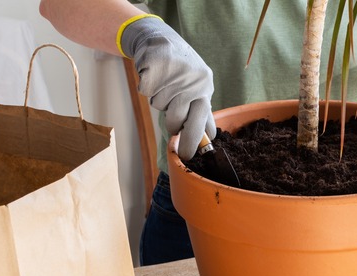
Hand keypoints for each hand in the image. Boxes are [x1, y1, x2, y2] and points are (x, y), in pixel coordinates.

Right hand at [120, 16, 215, 160]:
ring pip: (161, 107)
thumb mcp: (197, 87)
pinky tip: (153, 76)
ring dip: (159, 102)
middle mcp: (193, 81)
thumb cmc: (180, 71)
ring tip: (163, 86)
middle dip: (179, 135)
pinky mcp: (155, 67)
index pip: (204, 120)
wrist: (160, 39)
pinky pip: (147, 92)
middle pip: (180, 120)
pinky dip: (147, 88)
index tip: (189, 155)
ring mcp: (175, 74)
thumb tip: (209, 139)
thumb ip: (201, 110)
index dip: (196, 140)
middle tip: (178, 145)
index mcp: (205, 87)